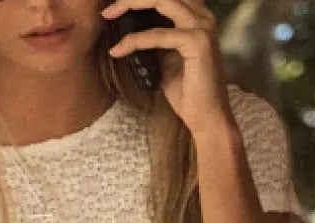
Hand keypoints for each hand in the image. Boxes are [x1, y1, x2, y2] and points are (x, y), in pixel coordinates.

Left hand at [99, 0, 232, 136]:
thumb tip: (133, 29)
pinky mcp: (197, 42)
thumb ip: (156, 41)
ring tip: (109, 16)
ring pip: (161, 1)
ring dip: (131, 4)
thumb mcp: (167, 60)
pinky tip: (119, 49)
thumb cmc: (189, 93)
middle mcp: (202, 16)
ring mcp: (202, 27)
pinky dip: (136, 40)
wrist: (207, 119)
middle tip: (107, 10)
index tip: (116, 6)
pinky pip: (158, 34)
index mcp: (197, 17)